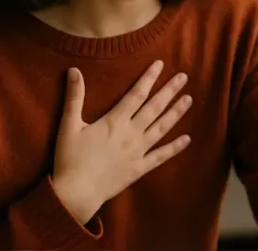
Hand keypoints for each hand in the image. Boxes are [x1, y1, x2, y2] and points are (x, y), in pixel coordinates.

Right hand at [50, 60, 192, 223]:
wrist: (77, 193)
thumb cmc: (70, 158)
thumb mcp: (69, 125)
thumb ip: (74, 97)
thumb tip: (74, 70)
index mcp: (115, 121)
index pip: (136, 94)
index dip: (149, 78)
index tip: (160, 64)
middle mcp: (131, 133)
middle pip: (154, 107)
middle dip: (169, 90)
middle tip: (184, 77)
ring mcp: (138, 151)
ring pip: (162, 128)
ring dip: (176, 113)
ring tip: (189, 99)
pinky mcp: (140, 168)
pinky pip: (161, 156)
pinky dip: (175, 148)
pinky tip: (187, 139)